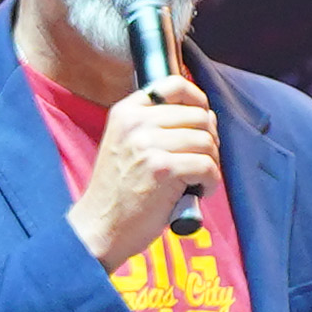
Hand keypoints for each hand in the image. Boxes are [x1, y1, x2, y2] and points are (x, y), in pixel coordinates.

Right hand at [64, 74, 220, 268]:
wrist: (100, 226)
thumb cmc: (118, 190)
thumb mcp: (124, 143)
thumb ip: (152, 124)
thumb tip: (204, 115)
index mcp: (126, 112)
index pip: (174, 85)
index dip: (198, 99)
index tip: (203, 117)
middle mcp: (136, 123)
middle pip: (199, 116)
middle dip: (209, 140)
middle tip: (200, 162)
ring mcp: (149, 145)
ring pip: (206, 141)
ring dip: (211, 163)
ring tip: (198, 179)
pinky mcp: (163, 169)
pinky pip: (207, 166)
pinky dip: (211, 181)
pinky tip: (200, 190)